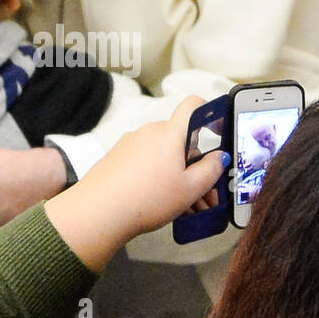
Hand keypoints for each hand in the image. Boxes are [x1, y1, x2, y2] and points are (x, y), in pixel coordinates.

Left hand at [44, 95, 228, 270]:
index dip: (209, 114)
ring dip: (176, 175)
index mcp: (170, 133)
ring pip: (163, 154)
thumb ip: (211, 170)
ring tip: (184, 208)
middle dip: (194, 165)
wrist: (99, 212)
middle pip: (180, 140)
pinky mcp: (117, 156)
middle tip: (203, 195)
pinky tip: (159, 202)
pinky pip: (145, 161)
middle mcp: (149, 131)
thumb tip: (219, 157)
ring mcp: (131, 143)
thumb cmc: (147, 199)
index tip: (216, 132)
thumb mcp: (190, 189)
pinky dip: (156, 177)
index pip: (193, 105)